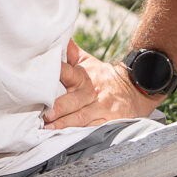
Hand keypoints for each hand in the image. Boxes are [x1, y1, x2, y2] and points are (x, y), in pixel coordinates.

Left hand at [45, 38, 160, 129]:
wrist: (136, 88)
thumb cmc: (104, 77)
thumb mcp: (89, 62)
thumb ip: (71, 53)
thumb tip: (57, 37)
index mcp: (83, 77)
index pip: (68, 73)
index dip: (57, 74)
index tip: (40, 77)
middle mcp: (91, 93)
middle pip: (73, 101)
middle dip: (59, 108)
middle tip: (45, 114)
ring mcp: (100, 110)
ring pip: (80, 118)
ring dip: (65, 124)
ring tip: (49, 129)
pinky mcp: (107, 123)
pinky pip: (91, 130)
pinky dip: (79, 135)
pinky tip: (66, 139)